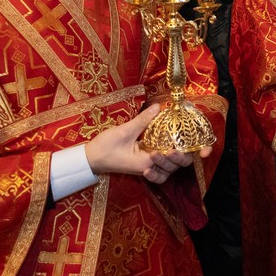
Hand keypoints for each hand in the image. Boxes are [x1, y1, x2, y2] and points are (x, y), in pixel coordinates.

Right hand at [84, 105, 211, 183]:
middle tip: (184, 143)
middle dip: (181, 157)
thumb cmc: (104, 148)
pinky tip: (165, 150)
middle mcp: (148, 168)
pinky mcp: (142, 162)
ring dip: (174, 161)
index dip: (182, 153)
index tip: (187, 141)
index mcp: (146, 163)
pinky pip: (159, 166)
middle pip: (173, 168)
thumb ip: (142, 120)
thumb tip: (159, 107)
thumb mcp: (123, 132)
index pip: (171, 161)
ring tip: (176, 148)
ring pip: (167, 169)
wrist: (88, 159)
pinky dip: (165, 162)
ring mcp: (145, 167)